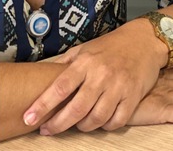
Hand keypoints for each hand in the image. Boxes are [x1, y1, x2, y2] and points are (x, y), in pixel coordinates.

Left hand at [23, 20, 163, 134]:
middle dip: (58, 124)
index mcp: (85, 62)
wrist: (143, 41)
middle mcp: (100, 75)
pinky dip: (105, 126)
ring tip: (76, 124)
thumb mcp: (85, 48)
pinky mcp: (133, 97)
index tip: (28, 117)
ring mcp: (118, 87)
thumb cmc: (110, 45)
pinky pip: (116, 121)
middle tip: (46, 130)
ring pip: (96, 118)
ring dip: (83, 126)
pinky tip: (99, 121)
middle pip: (76, 108)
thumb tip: (45, 74)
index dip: (42, 104)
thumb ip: (66, 63)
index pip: (60, 87)